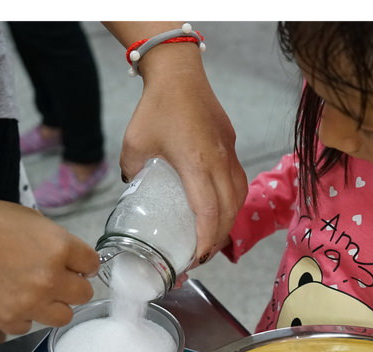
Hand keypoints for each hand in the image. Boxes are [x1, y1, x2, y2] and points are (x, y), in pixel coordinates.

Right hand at [0, 196, 98, 333]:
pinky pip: (30, 326)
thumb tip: (76, 262)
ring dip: (54, 305)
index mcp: (59, 248)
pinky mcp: (7, 320)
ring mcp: (28, 303)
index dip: (83, 263)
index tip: (75, 265)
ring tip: (34, 291)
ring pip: (63, 316)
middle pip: (84, 294)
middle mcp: (49, 278)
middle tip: (55, 278)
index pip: (92, 264)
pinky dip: (24, 315)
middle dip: (72, 285)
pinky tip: (10, 297)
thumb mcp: (34, 220)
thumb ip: (60, 243)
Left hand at [107, 24, 247, 265]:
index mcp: (195, 163)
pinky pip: (239, 182)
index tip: (196, 257)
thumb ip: (133, 172)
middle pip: (228, 211)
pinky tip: (220, 209)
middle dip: (217, 238)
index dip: (205, 239)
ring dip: (228, 221)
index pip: (209, 211)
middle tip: (201, 255)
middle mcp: (218, 162)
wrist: (180, 73)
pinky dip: (232, 202)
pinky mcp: (231, 146)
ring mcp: (229, 153)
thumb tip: (135, 190)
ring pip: (238, 197)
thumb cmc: (156, 107)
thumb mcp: (133, 145)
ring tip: (212, 237)